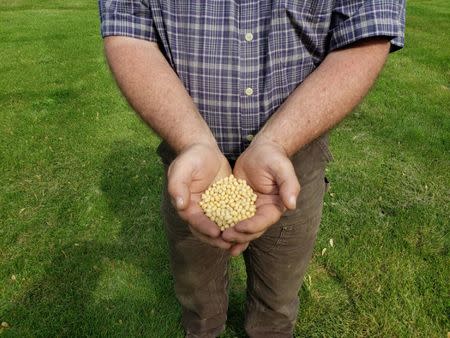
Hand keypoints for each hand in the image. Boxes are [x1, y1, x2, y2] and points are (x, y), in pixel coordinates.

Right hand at [168, 143, 231, 248]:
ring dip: (230, 236)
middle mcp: (200, 211)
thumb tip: (179, 205)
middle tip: (230, 244)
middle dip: (218, 239)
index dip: (204, 228)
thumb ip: (178, 186)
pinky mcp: (226, 204)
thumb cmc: (190, 158)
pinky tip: (250, 229)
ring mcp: (214, 209)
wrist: (204, 149)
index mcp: (187, 207)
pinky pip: (233, 216)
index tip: (215, 232)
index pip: (195, 222)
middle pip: (208, 230)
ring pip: (222, 227)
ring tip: (241, 242)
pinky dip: (239, 224)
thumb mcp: (182, 169)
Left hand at [222, 137, 299, 254]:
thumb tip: (292, 205)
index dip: (252, 226)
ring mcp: (249, 209)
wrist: (261, 150)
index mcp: (274, 206)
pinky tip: (212, 231)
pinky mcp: (237, 204)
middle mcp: (262, 211)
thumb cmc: (273, 157)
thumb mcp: (282, 168)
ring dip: (231, 236)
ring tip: (219, 241)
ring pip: (241, 228)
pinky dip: (223, 225)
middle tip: (224, 236)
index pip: (264, 221)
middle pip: (252, 229)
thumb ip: (289, 185)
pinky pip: (230, 217)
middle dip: (239, 235)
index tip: (239, 227)